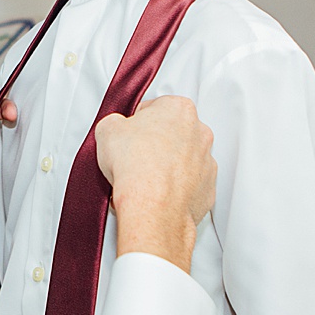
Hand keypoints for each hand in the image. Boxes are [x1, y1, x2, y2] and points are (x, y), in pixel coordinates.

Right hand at [94, 96, 214, 273]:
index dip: (137, 123)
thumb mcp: (107, 130)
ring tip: (145, 179)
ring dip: (167, 166)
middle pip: (174, 132)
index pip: (155, 107)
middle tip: (136, 157)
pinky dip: (177, 189)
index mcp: (179, 109)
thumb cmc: (136, 167)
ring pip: (185, 160)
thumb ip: (114, 123)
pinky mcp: (207, 189)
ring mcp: (206, 161)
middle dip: (156, 143)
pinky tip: (158, 194)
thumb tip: (114, 130)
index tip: (129, 136)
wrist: (152, 206)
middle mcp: (200, 132)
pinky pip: (191, 185)